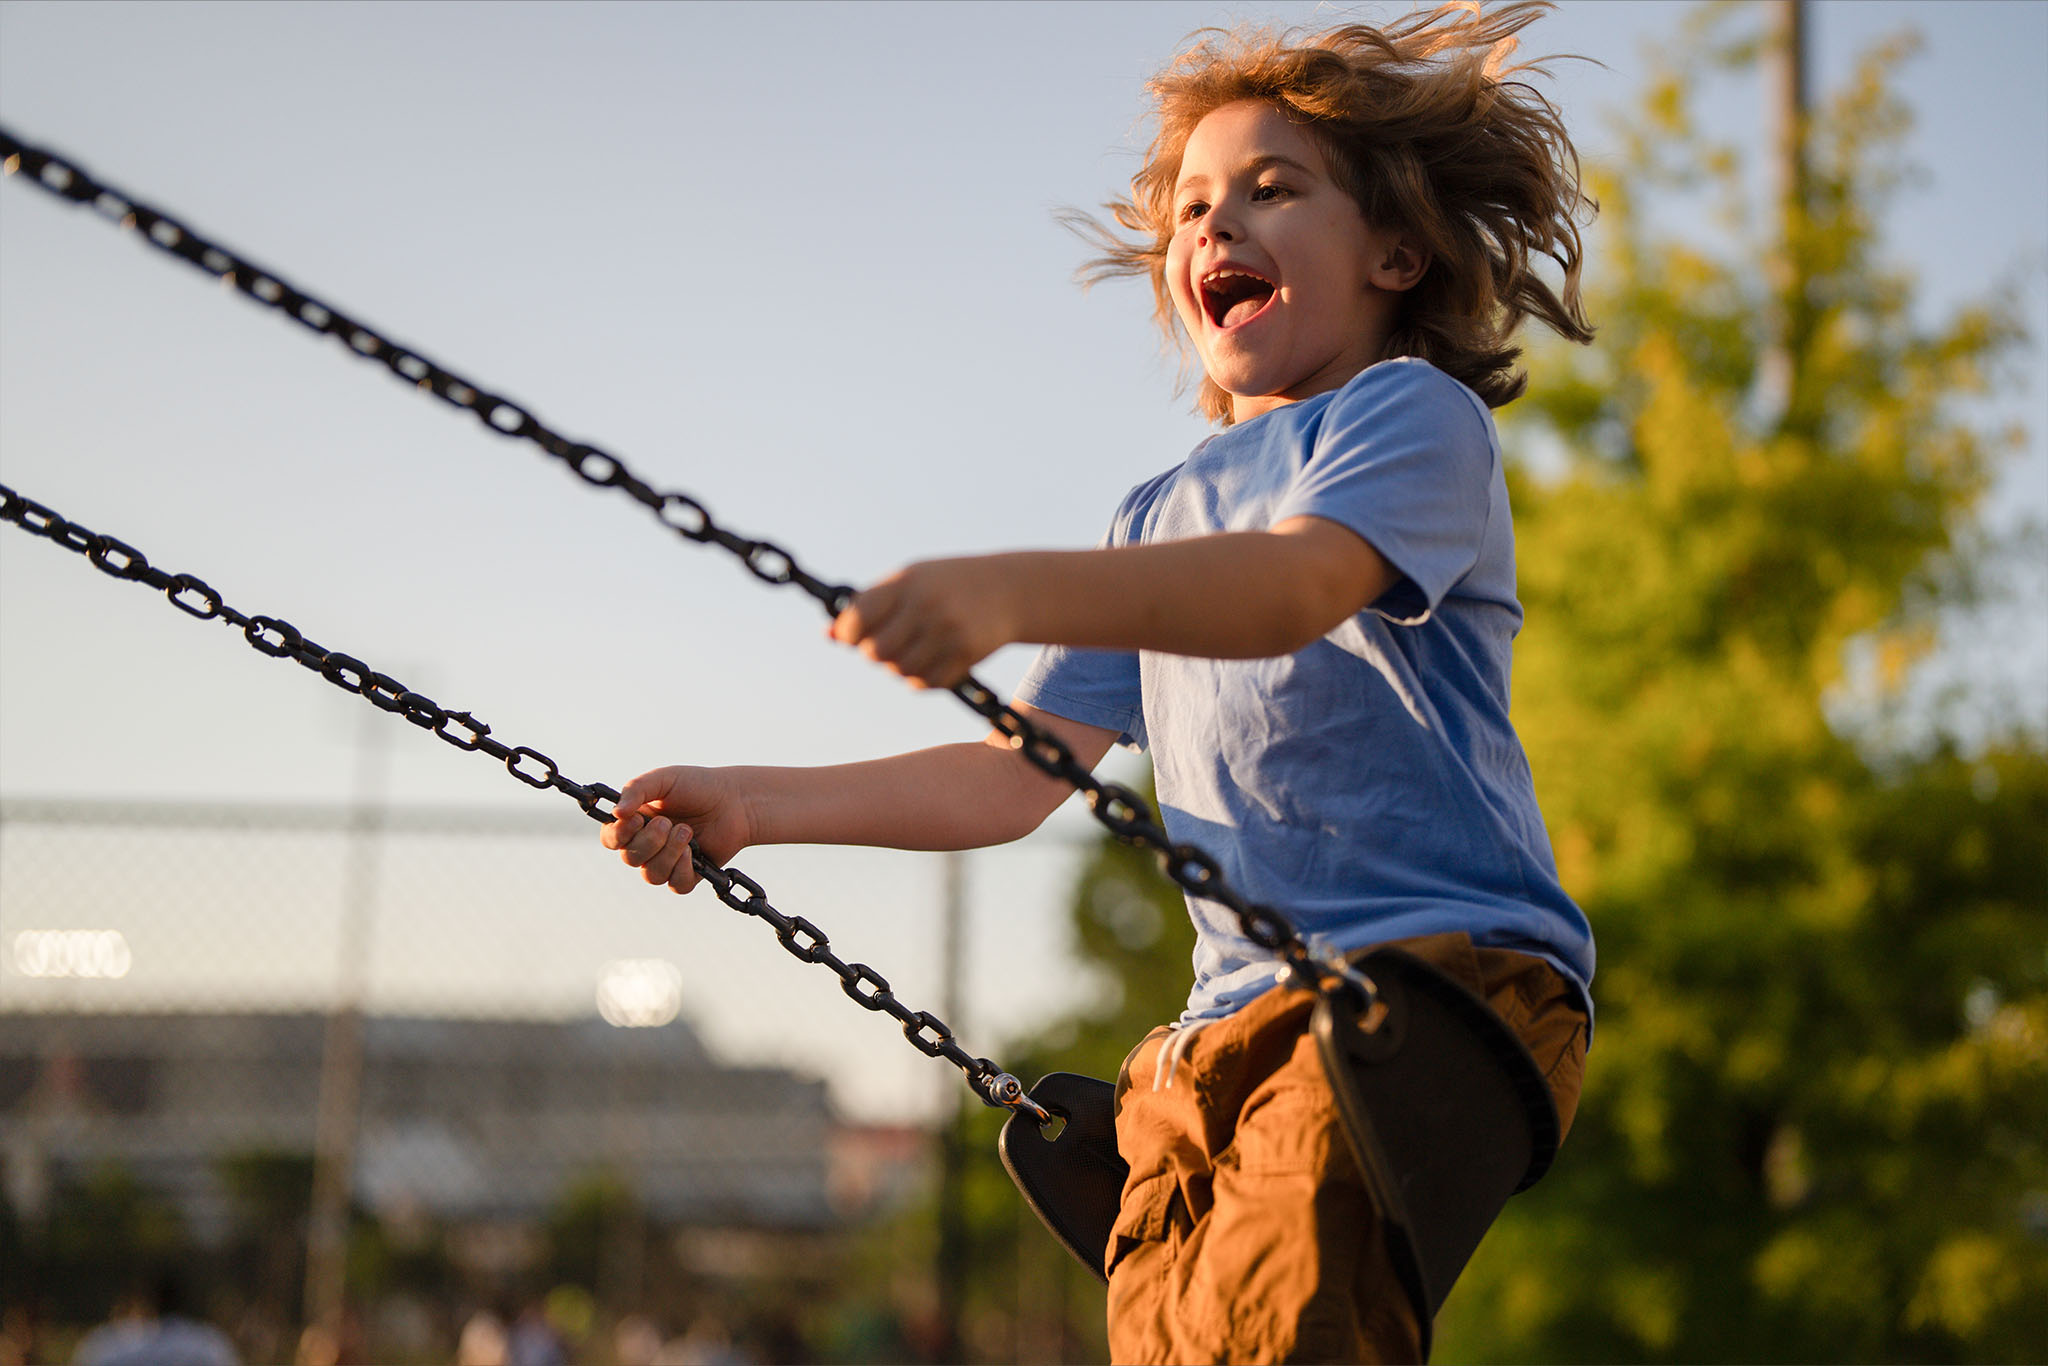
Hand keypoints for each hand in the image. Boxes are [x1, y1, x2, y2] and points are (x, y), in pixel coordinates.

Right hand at [599, 765, 753, 893]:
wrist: (735, 800)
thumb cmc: (697, 786)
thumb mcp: (664, 779)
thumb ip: (636, 789)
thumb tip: (616, 813)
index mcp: (635, 822)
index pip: (611, 839)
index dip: (618, 835)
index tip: (637, 820)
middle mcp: (647, 845)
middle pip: (630, 859)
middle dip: (649, 841)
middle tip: (668, 822)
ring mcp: (667, 861)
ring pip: (651, 875)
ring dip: (669, 853)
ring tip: (687, 831)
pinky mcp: (688, 874)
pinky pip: (675, 884)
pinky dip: (682, 869)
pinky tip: (694, 851)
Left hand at [829, 556, 1018, 688]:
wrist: (1009, 589)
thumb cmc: (948, 584)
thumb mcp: (911, 580)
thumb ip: (870, 604)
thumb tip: (828, 635)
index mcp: (908, 582)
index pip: (859, 618)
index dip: (848, 633)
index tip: (850, 636)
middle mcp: (927, 606)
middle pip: (876, 652)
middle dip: (875, 652)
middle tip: (888, 641)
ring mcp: (948, 632)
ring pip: (900, 671)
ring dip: (899, 666)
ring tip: (912, 648)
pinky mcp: (966, 655)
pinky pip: (925, 682)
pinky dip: (921, 676)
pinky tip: (932, 658)